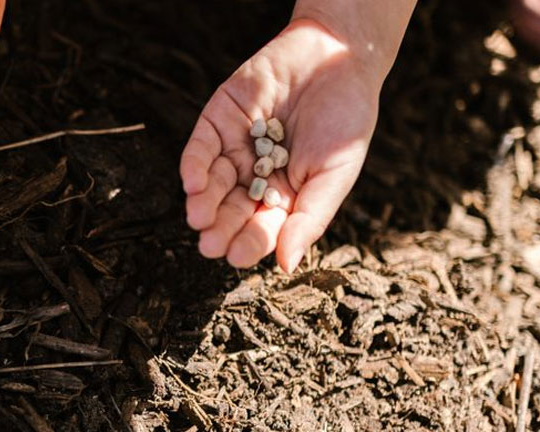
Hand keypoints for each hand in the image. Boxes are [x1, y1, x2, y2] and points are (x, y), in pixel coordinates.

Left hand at [179, 18, 387, 271]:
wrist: (338, 57)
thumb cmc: (346, 120)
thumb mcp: (334, 174)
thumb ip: (309, 218)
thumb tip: (286, 265)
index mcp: (285, 196)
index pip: (261, 227)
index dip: (248, 242)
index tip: (236, 256)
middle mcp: (256, 176)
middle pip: (232, 209)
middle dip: (220, 227)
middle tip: (209, 245)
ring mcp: (236, 148)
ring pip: (212, 183)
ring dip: (203, 202)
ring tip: (198, 217)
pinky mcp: (219, 119)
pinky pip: (201, 147)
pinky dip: (194, 166)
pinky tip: (193, 184)